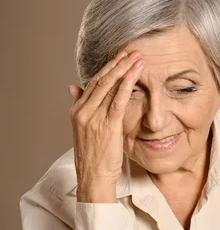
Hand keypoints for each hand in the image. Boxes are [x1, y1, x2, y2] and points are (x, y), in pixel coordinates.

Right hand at [68, 49, 143, 200]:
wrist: (93, 177)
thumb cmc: (93, 155)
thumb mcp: (84, 129)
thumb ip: (81, 106)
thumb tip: (73, 87)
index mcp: (77, 111)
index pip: (93, 83)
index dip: (107, 68)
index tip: (119, 57)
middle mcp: (83, 112)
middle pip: (101, 81)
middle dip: (117, 64)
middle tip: (131, 52)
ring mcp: (94, 118)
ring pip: (110, 87)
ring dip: (125, 70)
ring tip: (137, 59)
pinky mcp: (107, 126)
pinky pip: (118, 101)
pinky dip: (127, 85)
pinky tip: (134, 75)